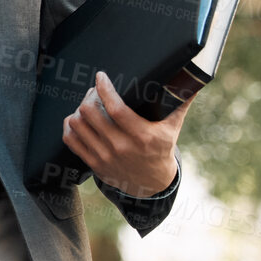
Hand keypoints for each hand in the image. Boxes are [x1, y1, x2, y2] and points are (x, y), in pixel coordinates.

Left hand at [63, 71, 188, 196]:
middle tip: (95, 91)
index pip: (116, 108)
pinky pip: (71, 140)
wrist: (152, 183)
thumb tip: (190, 80)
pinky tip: (77, 119)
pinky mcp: (94, 164)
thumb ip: (180, 102)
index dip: (104, 89)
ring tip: (87, 104)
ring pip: (78, 125)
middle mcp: (121, 147)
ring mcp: (105, 157)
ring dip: (79, 110)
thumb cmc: (161, 148)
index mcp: (142, 136)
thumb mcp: (173, 127)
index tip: (101, 76)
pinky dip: (70, 126)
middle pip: (91, 113)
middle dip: (90, 96)